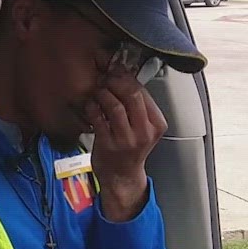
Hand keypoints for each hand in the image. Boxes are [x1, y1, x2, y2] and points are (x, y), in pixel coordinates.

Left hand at [84, 75, 166, 220]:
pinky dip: (92, 107)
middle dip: (115, 81)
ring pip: (114, 105)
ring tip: (98, 91)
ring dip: (103, 93)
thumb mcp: (144, 128)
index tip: (117, 72)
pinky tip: (91, 105)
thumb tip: (125, 77)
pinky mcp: (108, 145)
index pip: (144, 92)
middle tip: (106, 79)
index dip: (128, 78)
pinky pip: (98, 118)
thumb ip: (139, 107)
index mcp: (156, 124)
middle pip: (132, 95)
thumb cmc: (131, 150)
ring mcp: (126, 140)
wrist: (122, 176)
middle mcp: (144, 132)